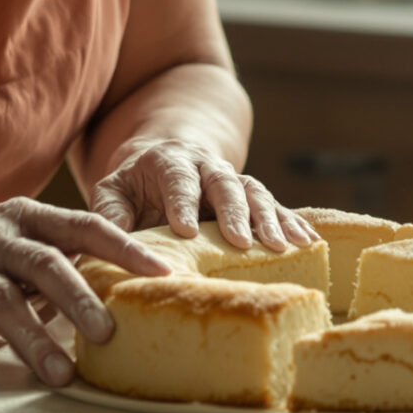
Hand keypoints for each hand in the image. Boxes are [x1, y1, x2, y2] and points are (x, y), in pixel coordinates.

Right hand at [0, 197, 170, 386]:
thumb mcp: (14, 240)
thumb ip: (62, 254)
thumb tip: (131, 282)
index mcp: (24, 220)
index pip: (83, 227)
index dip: (123, 249)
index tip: (162, 273)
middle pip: (43, 265)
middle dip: (78, 298)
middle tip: (110, 333)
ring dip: (31, 338)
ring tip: (61, 374)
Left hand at [88, 138, 316, 251]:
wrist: (167, 161)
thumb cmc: (134, 187)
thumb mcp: (112, 193)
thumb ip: (109, 216)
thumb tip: (102, 250)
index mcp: (169, 162)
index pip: (177, 179)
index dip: (182, 202)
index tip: (185, 230)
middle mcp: (206, 166)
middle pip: (224, 183)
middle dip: (234, 211)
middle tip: (240, 241)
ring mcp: (233, 180)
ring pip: (256, 192)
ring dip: (271, 219)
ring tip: (285, 246)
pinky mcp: (251, 198)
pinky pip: (276, 207)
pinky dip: (293, 223)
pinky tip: (310, 242)